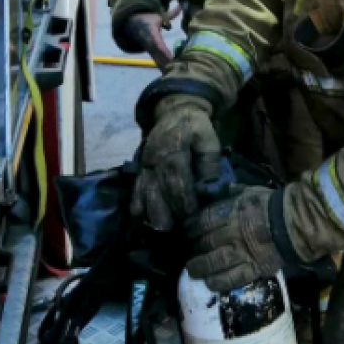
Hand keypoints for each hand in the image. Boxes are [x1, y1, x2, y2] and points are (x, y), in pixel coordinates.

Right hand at [124, 12, 173, 71]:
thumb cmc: (147, 19)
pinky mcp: (151, 52)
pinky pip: (157, 61)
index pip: (159, 45)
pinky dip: (163, 67)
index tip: (172, 60)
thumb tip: (181, 6)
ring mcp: (149, 49)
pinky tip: (170, 74)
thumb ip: (170, 14)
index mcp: (151, 34)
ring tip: (175, 77)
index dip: (165, 53)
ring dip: (165, 68)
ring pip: (158, 60)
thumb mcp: (158, 16)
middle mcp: (149, 44)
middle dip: (167, 64)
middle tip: (177, 72)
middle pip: (159, 56)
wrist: (131, 24)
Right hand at [131, 95, 220, 231]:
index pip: (176, 178)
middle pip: (155, 189)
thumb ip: (209, 162)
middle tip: (172, 231)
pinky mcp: (140, 169)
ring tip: (157, 231)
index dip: (183, 199)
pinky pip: (134, 190)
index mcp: (173, 148)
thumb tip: (208, 187)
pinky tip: (141, 221)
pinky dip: (137, 206)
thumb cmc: (195, 127)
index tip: (191, 217)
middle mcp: (154, 158)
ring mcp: (144, 164)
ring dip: (149, 213)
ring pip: (142, 192)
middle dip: (163, 213)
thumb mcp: (208, 138)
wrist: (174, 112)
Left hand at [186, 187, 284, 291]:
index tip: (186, 229)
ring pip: (214, 261)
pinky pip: (231, 278)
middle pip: (206, 241)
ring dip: (200, 266)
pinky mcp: (253, 268)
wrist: (296, 223)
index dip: (192, 226)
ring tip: (192, 269)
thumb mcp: (252, 191)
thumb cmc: (273, 205)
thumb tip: (225, 188)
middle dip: (194, 246)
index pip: (204, 219)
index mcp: (232, 212)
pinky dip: (218, 282)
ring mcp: (242, 252)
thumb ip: (236, 192)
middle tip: (189, 249)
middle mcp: (233, 233)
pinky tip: (209, 282)